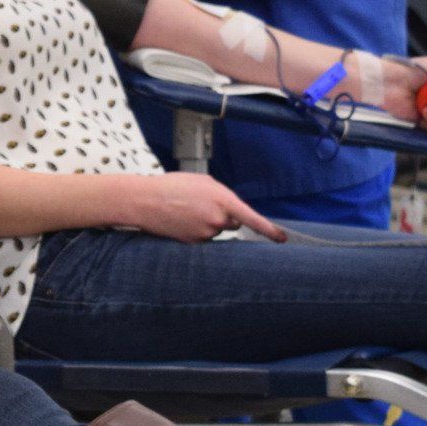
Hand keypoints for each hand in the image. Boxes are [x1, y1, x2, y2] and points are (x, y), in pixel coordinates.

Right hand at [124, 173, 285, 243]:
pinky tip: (181, 219)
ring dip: (206, 221)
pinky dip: (195, 229)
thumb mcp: (203, 182)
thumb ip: (222, 195)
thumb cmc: (171, 187)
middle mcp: (217, 220)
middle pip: (232, 221)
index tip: (281, 238)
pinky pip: (203, 237)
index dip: (269, 230)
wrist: (144, 201)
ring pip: (216, 230)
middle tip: (201, 204)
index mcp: (222, 200)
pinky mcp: (194, 243)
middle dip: (223, 215)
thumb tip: (229, 209)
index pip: (252, 218)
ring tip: (186, 210)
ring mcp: (205, 233)